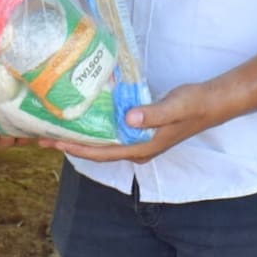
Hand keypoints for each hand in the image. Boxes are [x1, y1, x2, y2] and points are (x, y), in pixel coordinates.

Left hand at [40, 83, 216, 164]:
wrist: (212, 103)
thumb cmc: (193, 105)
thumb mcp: (173, 107)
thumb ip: (152, 114)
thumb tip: (128, 119)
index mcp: (142, 148)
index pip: (102, 153)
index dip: (77, 149)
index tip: (54, 143)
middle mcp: (138, 149)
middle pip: (98, 152)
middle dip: (72, 145)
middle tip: (44, 138)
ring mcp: (139, 142)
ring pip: (104, 144)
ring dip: (81, 138)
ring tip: (57, 129)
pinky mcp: (141, 131)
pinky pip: (112, 134)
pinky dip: (95, 129)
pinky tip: (84, 119)